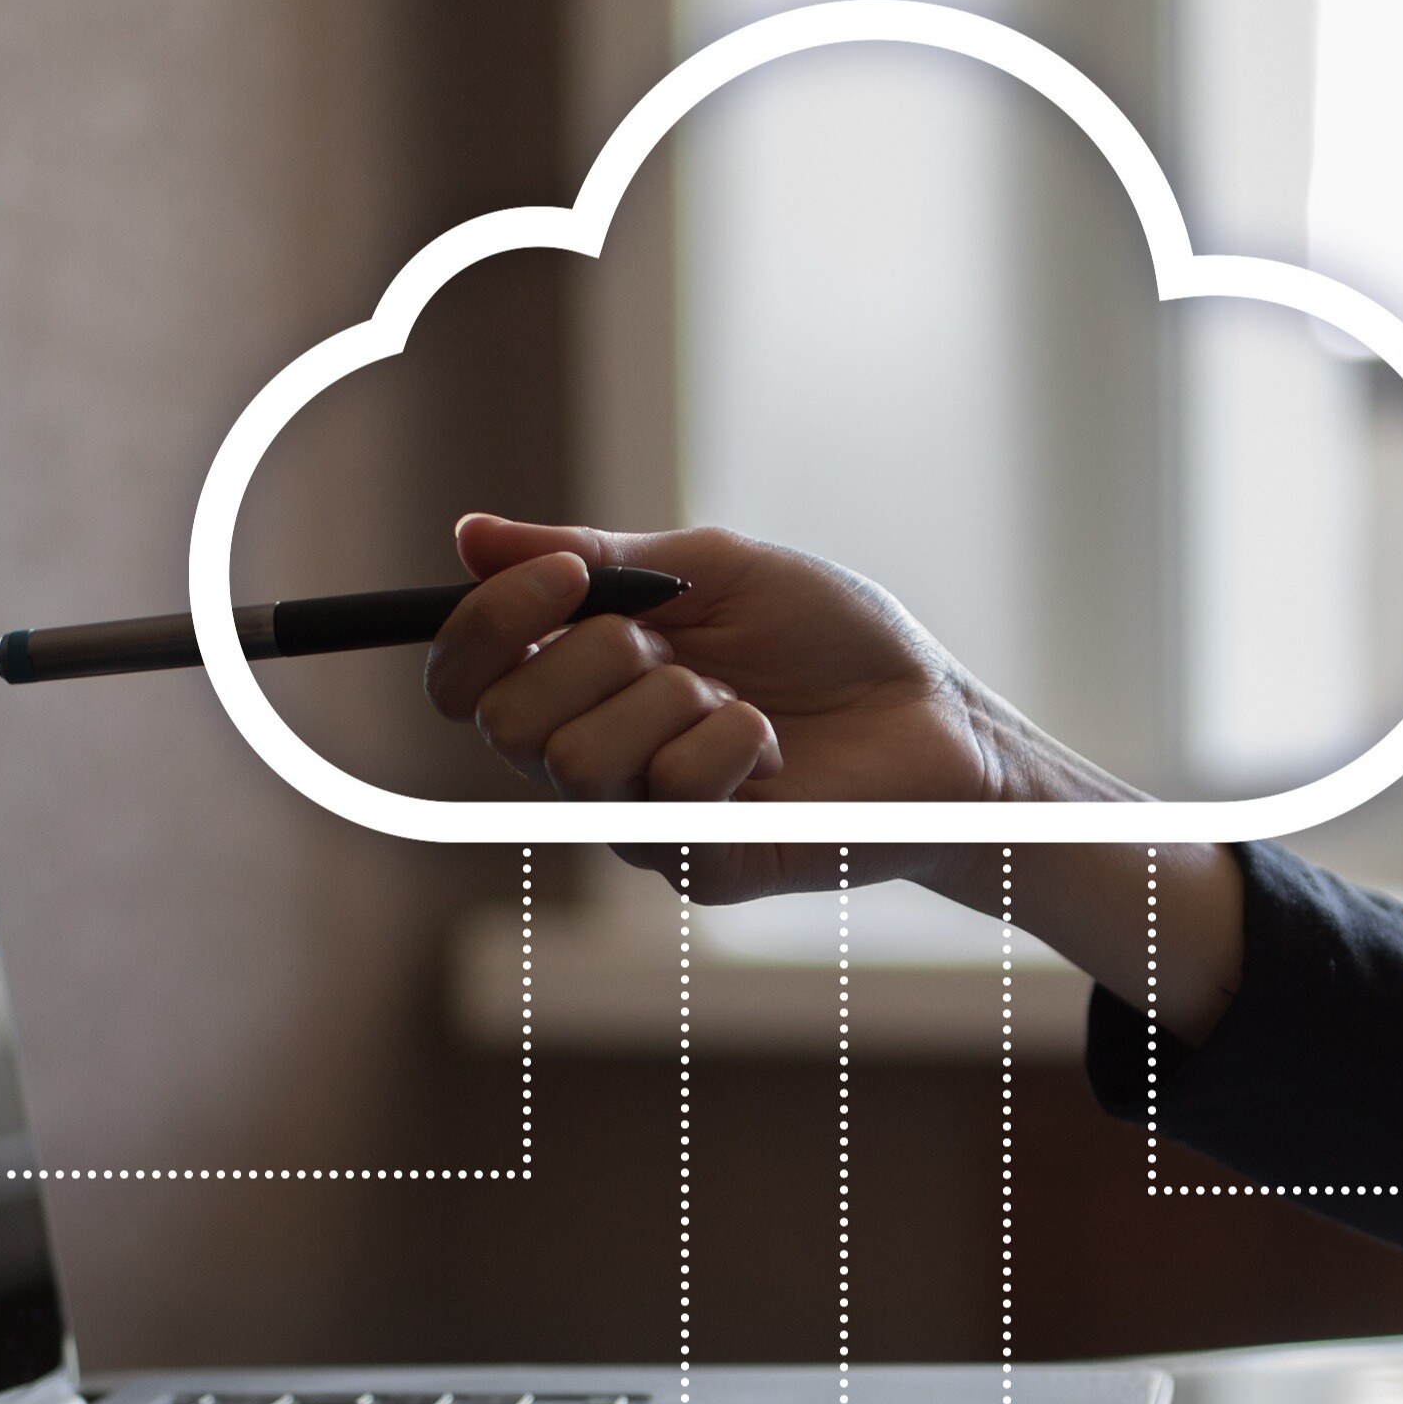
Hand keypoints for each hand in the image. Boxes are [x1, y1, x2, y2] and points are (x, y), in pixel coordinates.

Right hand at [425, 514, 1045, 901]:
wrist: (939, 716)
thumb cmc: (832, 643)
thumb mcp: (709, 572)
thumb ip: (594, 556)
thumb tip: (470, 535)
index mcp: (579, 689)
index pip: (463, 680)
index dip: (485, 626)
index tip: (564, 575)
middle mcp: (594, 764)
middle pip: (504, 723)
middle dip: (591, 655)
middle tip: (674, 642)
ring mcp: (644, 825)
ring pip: (579, 762)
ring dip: (668, 698)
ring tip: (734, 697)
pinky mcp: (704, 868)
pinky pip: (669, 797)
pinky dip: (727, 743)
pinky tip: (771, 746)